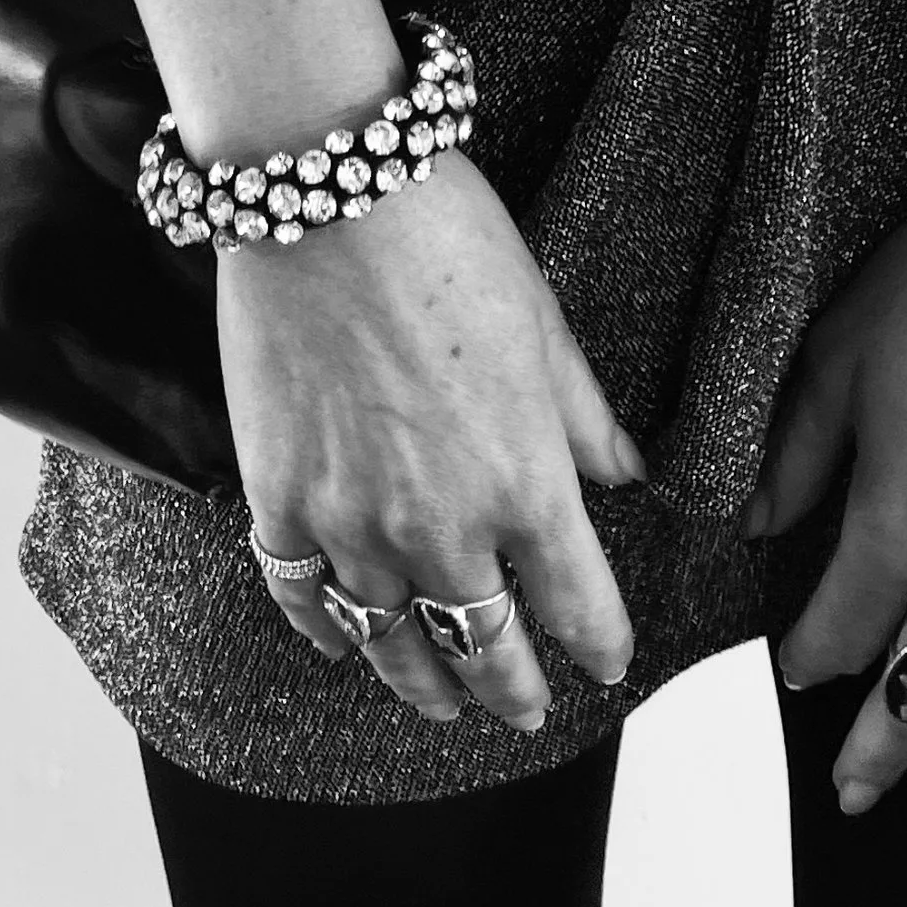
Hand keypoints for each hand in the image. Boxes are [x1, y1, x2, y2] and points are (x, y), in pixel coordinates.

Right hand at [223, 151, 645, 729]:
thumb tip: (628, 475)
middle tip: (522, 710)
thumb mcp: (546, 327)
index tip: (607, 662)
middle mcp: (441, 529)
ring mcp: (351, 524)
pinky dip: (326, 630)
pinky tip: (342, 640)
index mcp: (526, 487)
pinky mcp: (278, 501)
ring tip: (442, 705)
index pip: (579, 606)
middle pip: (484, 650)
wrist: (329, 196)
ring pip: (392, 643)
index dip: (599, 645)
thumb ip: (586, 419)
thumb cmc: (449, 244)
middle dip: (512, 688)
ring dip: (422, 685)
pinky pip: (303, 597)